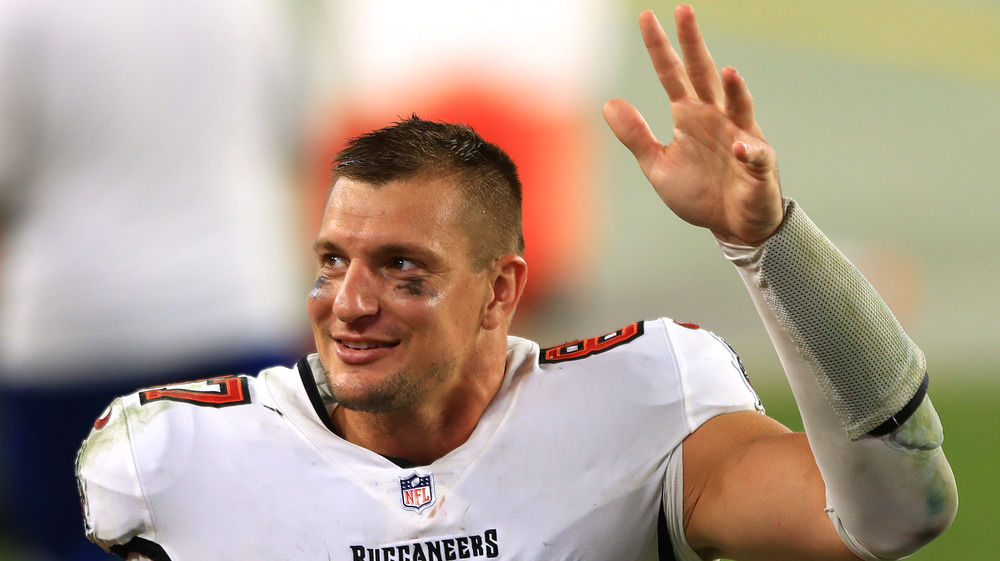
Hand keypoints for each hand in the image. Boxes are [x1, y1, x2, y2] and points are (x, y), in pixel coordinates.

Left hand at [604, 5, 782, 245]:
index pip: (671, 74)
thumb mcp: (657, 165)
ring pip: (738, 106)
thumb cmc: (698, 192)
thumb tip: (608, 103)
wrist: (731, 226)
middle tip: (684, 10)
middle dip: (694, 44)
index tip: (645, 17)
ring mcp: (739, 137)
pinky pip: (755, 155)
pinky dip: (748, 152)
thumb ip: (635, 136)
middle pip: (704, 74)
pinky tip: (739, 149)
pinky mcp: (758, 165)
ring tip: (728, 71)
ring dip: (735, 90)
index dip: (660, 47)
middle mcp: (715, 118)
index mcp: (690, 115)